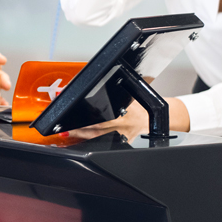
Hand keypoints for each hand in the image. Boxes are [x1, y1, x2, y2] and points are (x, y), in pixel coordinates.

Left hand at [64, 94, 188, 141]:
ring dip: (80, 135)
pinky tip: (80, 141)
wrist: (156, 119)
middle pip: (97, 127)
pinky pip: (105, 144)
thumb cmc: (142, 105)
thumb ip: (115, 91)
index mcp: (125, 110)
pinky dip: (91, 143)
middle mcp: (122, 124)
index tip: (73, 108)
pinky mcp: (122, 143)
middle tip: (65, 127)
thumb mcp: (131, 94)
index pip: (102, 112)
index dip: (87, 112)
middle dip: (79, 127)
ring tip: (66, 134)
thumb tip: (98, 77)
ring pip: (98, 138)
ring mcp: (122, 135)